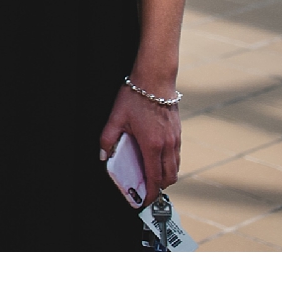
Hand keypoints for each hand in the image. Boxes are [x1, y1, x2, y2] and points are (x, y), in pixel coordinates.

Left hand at [98, 81, 181, 205]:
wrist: (155, 80)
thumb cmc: (136, 97)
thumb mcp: (115, 118)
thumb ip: (107, 139)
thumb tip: (103, 156)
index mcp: (152, 145)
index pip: (154, 178)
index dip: (151, 193)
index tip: (145, 201)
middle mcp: (167, 145)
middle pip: (169, 177)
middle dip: (160, 188)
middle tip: (148, 191)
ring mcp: (175, 140)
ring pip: (175, 167)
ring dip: (166, 176)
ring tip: (153, 178)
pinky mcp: (178, 133)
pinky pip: (177, 156)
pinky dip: (170, 164)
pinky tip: (159, 160)